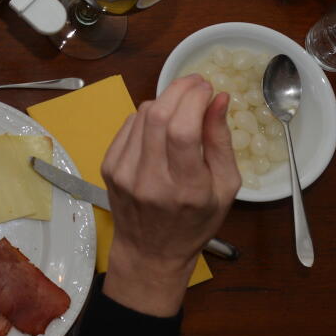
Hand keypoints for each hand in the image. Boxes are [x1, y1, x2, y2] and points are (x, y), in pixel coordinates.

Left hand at [101, 75, 238, 317]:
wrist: (150, 251)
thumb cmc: (195, 222)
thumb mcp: (225, 188)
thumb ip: (222, 141)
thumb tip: (219, 98)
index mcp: (186, 189)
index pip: (183, 131)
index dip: (194, 100)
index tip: (207, 89)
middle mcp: (150, 180)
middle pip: (159, 116)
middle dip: (180, 89)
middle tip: (196, 84)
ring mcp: (124, 173)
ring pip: (142, 115)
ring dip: (165, 100)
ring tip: (181, 106)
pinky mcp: (109, 167)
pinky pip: (129, 124)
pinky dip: (147, 116)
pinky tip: (160, 126)